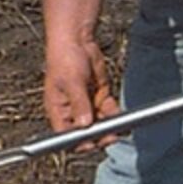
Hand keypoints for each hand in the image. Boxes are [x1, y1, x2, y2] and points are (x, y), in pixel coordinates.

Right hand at [44, 35, 119, 151]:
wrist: (77, 40)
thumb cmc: (65, 59)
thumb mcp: (72, 82)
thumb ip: (80, 104)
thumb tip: (85, 124)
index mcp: (59, 111)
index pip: (67, 135)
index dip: (79, 143)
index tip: (93, 143)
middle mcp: (72, 112)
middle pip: (86, 133)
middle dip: (99, 136)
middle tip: (111, 137)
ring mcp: (87, 106)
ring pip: (100, 124)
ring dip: (110, 128)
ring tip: (120, 129)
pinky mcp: (99, 98)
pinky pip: (109, 112)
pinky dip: (116, 116)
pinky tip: (123, 119)